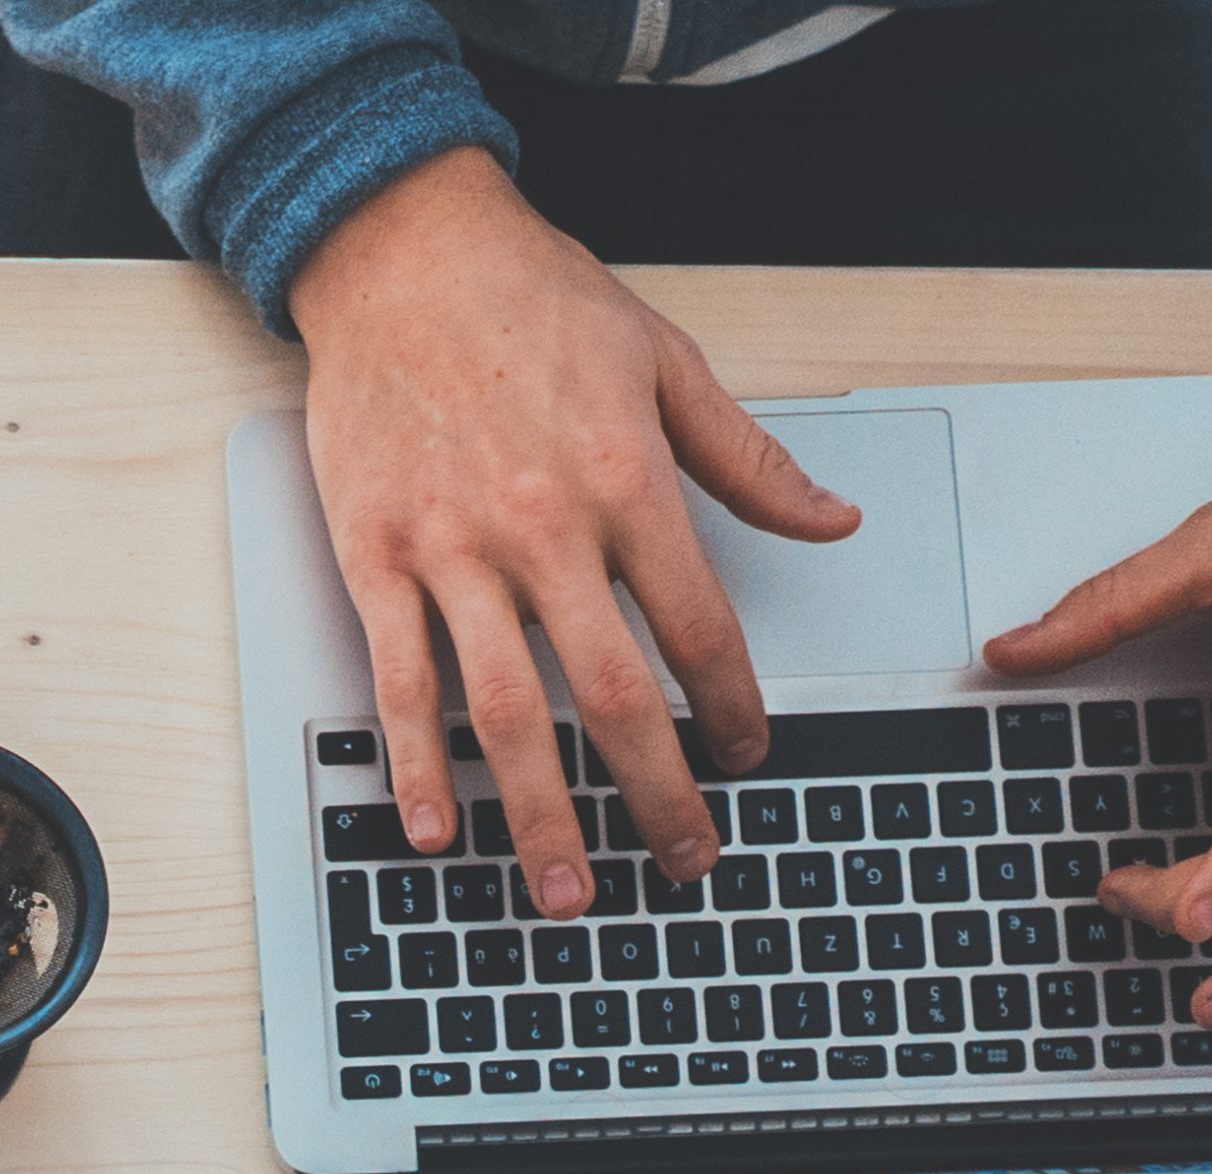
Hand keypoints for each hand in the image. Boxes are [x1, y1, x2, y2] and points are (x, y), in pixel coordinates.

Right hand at [289, 147, 860, 913]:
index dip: (732, 704)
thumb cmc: (533, 299)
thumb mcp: (667, 361)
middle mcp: (542, 528)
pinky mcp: (376, 555)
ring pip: (509, 711)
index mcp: (625, 483)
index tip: (749, 752)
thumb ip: (751, 459)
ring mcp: (452, 549)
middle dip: (658, 793)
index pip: (698, 626)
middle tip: (686, 859)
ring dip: (542, 813)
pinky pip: (401, 679)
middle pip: (616, 694)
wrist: (398, 245)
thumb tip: (835, 519)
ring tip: (572, 891)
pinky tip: (439, 829)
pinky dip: (419, 762)